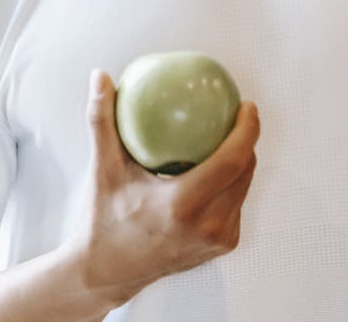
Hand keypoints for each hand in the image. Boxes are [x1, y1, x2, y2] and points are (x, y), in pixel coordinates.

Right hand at [75, 68, 259, 309]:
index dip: (247, 130)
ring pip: (244, 187)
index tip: (246, 106)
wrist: (109, 270)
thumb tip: (100, 77)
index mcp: (182, 206)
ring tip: (230, 132)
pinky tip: (219, 162)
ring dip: (242, 158)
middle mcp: (206, 226)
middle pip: (245, 171)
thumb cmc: (105, 219)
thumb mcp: (103, 168)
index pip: (231, 161)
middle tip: (237, 112)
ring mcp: (217, 240)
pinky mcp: (221, 246)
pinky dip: (232, 181)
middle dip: (247, 138)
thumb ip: (101, 120)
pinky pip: (236, 203)